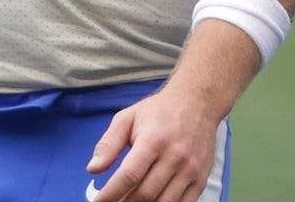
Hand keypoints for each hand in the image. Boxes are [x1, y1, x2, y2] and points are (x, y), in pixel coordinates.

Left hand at [86, 85, 222, 201]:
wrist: (198, 102)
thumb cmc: (158, 110)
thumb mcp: (127, 118)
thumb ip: (108, 144)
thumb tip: (93, 169)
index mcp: (153, 140)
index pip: (129, 175)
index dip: (111, 194)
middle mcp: (174, 156)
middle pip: (145, 193)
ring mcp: (190, 169)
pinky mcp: (202, 178)